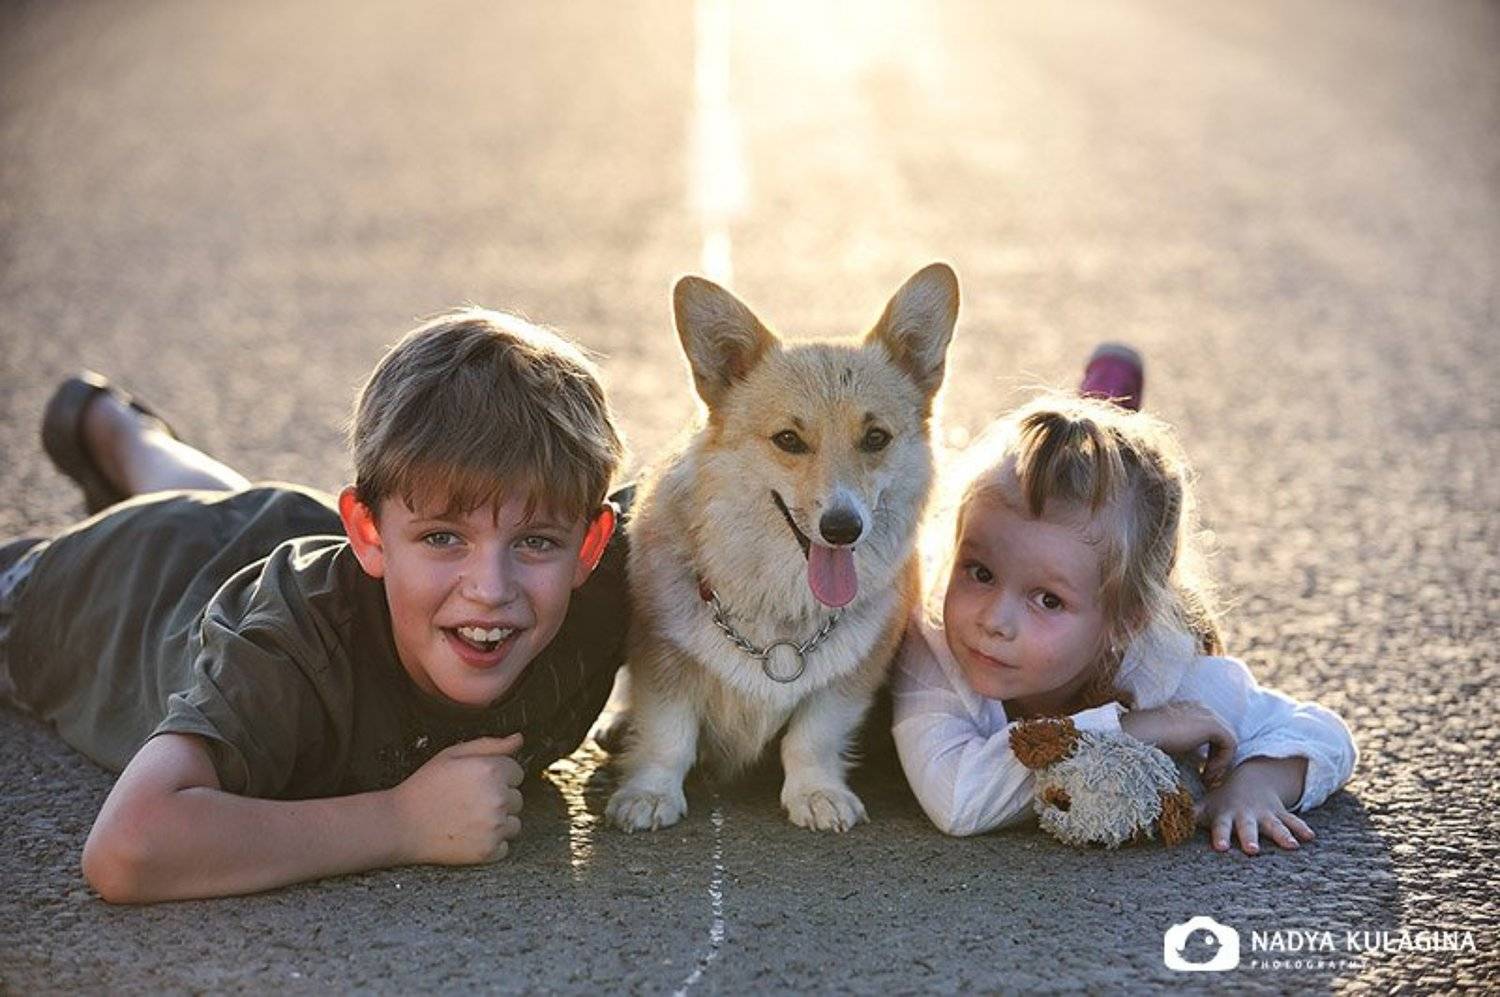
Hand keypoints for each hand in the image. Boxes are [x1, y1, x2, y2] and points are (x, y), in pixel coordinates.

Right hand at [392, 734, 525, 864]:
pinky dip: (491, 843)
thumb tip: (518, 740)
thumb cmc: (425, 788)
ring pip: (514, 823)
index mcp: (491, 771)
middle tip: (470, 801)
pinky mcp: (489, 851)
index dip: (498, 776)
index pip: (517, 773)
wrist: (401, 825)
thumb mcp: (453, 754)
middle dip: (499, 798)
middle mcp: (498, 798)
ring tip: (469, 818)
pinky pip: (505, 846)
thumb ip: (490, 745)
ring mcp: (494, 827)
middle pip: (517, 798)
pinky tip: (470, 834)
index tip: (478, 782)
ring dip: (499, 822)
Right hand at [1119, 701, 1236, 785]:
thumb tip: (1198, 763)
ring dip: (1221, 761)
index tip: (1201, 771)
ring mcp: (1209, 714)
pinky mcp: (1213, 724)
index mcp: (1192, 710)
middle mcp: (1203, 708)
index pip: (1213, 732)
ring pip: (1229, 740)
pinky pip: (1230, 744)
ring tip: (1207, 776)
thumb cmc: (1149, 739)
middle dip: (1219, 758)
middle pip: (1224, 736)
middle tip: (1207, 777)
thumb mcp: (1172, 742)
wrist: (1141, 733)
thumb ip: (1187, 746)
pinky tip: (1207, 771)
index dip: (1211, 753)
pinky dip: (1222, 760)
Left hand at [1194, 756, 1314, 854]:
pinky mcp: (1281, 814)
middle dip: (1250, 838)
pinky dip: (1302, 828)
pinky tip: (1311, 838)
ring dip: (1283, 835)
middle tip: (1252, 851)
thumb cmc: (1223, 801)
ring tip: (1292, 847)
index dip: (1220, 836)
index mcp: (1227, 815)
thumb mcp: (1207, 806)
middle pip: (1248, 828)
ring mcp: (1265, 814)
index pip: (1221, 827)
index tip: (1220, 848)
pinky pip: (1294, 821)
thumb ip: (1191, 815)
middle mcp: (1247, 815)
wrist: (1249, 780)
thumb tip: (1164, 823)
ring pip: (1275, 825)